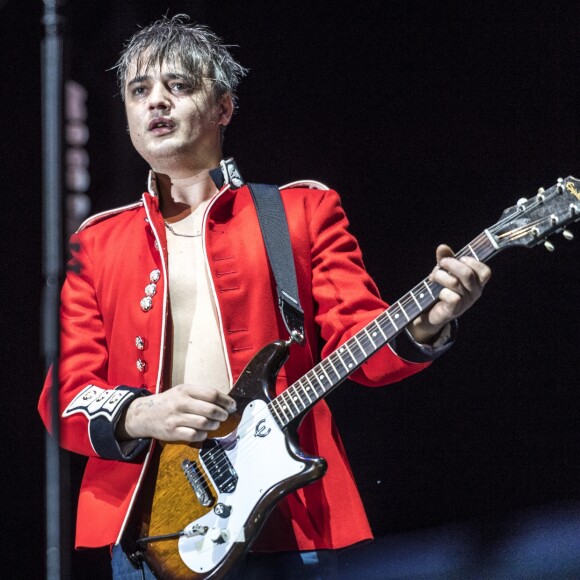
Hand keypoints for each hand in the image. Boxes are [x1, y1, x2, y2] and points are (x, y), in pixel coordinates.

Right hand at [118, 383, 236, 442]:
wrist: (145, 414)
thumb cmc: (169, 402)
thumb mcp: (183, 391)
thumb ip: (200, 395)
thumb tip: (224, 402)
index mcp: (185, 390)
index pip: (212, 394)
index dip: (225, 400)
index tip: (232, 405)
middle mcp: (181, 403)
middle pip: (210, 409)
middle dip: (222, 414)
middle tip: (225, 416)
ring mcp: (176, 418)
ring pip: (204, 423)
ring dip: (214, 425)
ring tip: (215, 424)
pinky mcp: (172, 432)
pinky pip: (194, 435)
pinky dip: (203, 434)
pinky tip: (204, 432)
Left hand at [410, 244, 490, 343]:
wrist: (430, 312)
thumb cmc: (441, 288)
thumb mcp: (444, 271)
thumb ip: (445, 258)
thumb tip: (442, 247)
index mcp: (477, 282)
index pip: (485, 271)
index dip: (471, 262)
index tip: (458, 258)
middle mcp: (475, 293)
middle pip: (467, 274)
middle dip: (451, 264)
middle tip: (441, 263)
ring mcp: (466, 303)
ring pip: (455, 283)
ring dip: (440, 276)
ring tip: (433, 277)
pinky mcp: (455, 311)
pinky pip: (451, 297)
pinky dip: (441, 291)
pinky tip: (437, 293)